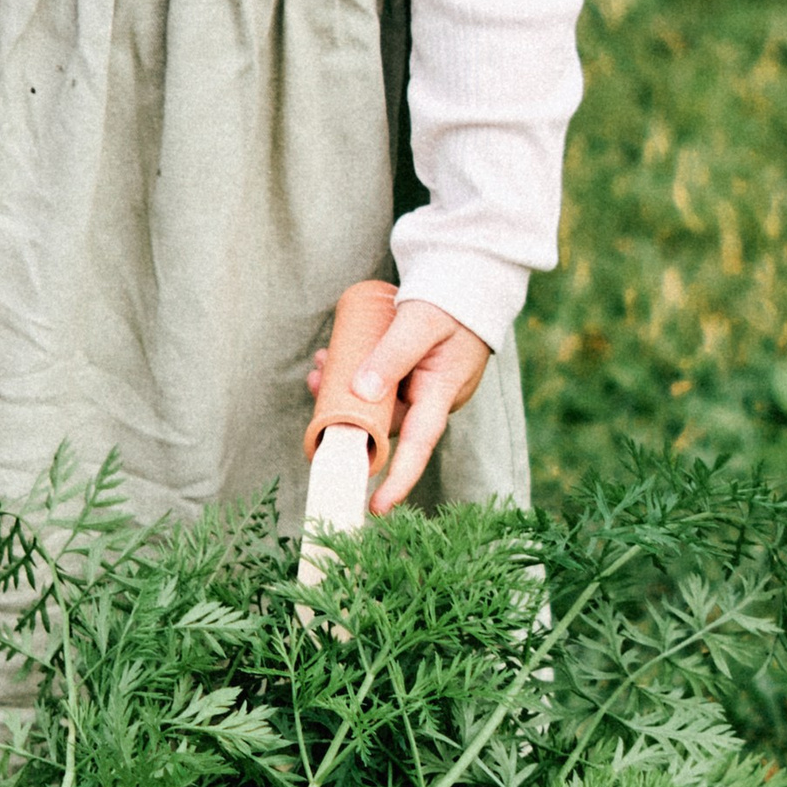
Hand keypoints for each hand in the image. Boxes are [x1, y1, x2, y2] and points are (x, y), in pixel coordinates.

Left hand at [329, 296, 489, 514]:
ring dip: (347, 387)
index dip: (398, 479)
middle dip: (347, 411)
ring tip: (321, 361)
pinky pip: (383, 384)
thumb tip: (360, 392)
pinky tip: (335, 356)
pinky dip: (358, 374)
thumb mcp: (419, 323)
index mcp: (442, 391)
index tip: (376, 507)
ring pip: (379, 401)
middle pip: (385, 421)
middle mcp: (433, 398)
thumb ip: (392, 355)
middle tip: (315, 381)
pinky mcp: (417, 374)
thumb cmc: (450, 301)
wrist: (471, 278)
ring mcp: (425, 387)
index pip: (419, 445)